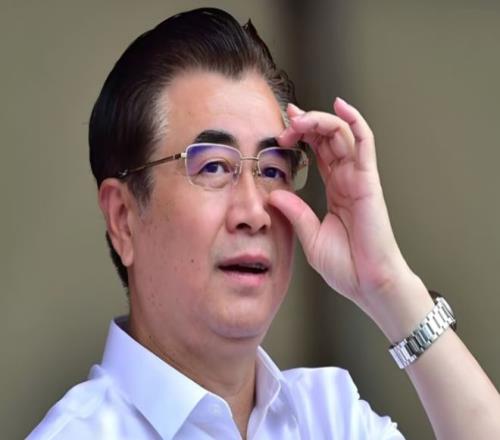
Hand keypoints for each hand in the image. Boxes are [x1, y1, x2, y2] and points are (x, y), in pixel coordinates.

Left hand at [269, 98, 414, 316]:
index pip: (318, 152)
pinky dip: (355, 121)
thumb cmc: (345, 265)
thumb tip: (272, 193)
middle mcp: (348, 179)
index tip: (282, 127)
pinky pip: (365, 143)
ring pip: (343, 135)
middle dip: (306, 124)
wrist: (368, 284)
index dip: (302, 135)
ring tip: (298, 118)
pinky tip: (340, 105)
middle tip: (285, 122)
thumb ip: (295, 212)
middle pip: (328, 138)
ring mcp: (360, 178)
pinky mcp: (369, 181)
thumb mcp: (310, 236)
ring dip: (320, 120)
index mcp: (336, 189)